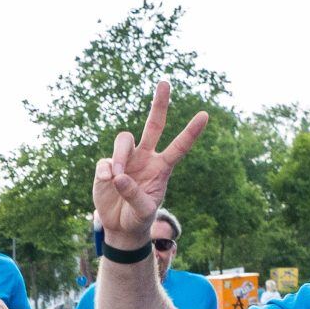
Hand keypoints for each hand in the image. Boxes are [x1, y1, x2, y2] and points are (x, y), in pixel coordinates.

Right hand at [93, 80, 208, 246]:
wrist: (120, 226)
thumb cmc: (138, 217)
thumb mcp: (142, 212)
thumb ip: (133, 195)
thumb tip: (118, 175)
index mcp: (162, 167)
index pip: (179, 147)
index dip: (191, 132)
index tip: (205, 115)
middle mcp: (146, 157)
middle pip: (154, 125)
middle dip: (159, 104)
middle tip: (165, 82)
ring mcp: (126, 159)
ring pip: (124, 139)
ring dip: (121, 156)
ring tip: (117, 178)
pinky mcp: (107, 165)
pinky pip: (106, 161)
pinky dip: (105, 172)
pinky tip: (107, 183)